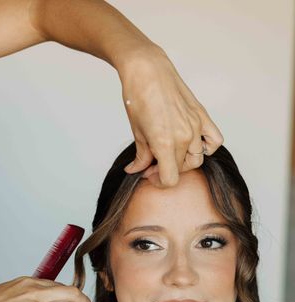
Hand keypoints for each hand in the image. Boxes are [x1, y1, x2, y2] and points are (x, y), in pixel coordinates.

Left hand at [119, 46, 223, 185]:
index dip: (159, 181)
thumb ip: (141, 156)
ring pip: (198, 158)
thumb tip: (137, 170)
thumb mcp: (136, 132)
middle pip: (183, 169)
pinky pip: (215, 140)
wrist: (147, 70)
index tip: (150, 174)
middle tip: (152, 163)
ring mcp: (196, 126)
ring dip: (183, 160)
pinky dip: (207, 147)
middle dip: (167, 170)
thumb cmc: (137, 98)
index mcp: (164, 143)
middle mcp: (184, 137)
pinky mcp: (202, 115)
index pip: (170, 179)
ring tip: (168, 152)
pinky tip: (192, 144)